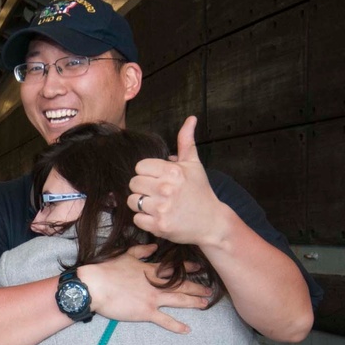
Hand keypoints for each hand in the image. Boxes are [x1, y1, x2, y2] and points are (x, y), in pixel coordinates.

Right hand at [79, 245, 210, 333]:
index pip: (173, 268)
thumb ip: (141, 252)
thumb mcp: (125, 256)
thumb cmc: (107, 270)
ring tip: (205, 304)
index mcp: (150, 270)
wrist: (95, 286)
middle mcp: (156, 284)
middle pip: (181, 285)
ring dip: (193, 302)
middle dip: (196, 287)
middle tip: (209, 290)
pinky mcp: (146, 312)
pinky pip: (165, 320)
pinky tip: (187, 329)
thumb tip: (154, 247)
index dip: (188, 267)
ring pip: (178, 300)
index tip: (200, 267)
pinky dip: (176, 325)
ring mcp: (153, 298)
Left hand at [129, 116, 228, 247]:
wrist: (212, 223)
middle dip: (142, 188)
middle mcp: (167, 189)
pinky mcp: (159, 226)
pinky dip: (144, 219)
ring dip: (141, 204)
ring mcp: (162, 208)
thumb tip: (191, 118)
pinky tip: (157, 216)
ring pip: (132, 201)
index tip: (157, 179)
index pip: (140, 167)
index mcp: (173, 172)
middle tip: (156, 193)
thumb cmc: (200, 192)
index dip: (146, 173)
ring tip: (156, 205)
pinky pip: (136, 218)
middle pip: (133, 183)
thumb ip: (186, 142)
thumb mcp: (194, 165)